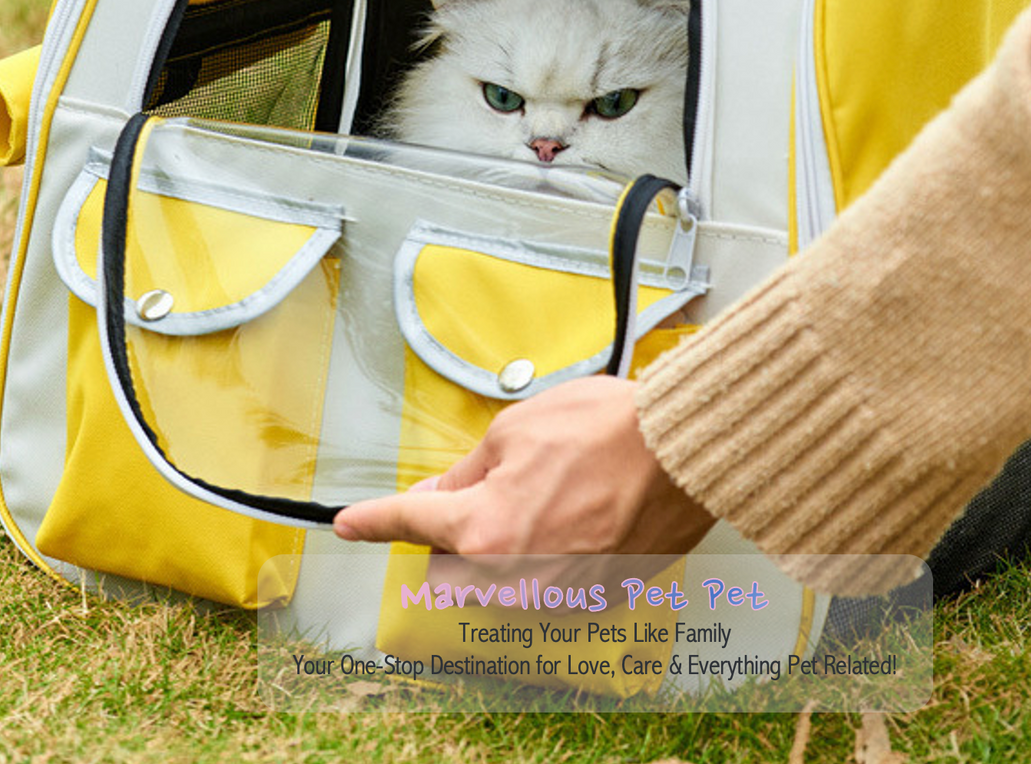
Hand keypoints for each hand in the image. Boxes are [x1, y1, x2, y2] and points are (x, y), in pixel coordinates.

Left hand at [332, 375, 713, 559]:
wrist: (682, 450)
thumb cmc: (606, 430)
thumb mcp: (515, 429)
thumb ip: (467, 470)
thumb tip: (439, 493)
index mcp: (482, 528)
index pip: (409, 523)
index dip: (374, 520)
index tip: (348, 524)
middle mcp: (513, 576)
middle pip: (453, 564)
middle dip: (459, 530)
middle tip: (493, 487)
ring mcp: (556, 596)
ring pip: (501, 580)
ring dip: (507, 546)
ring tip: (551, 497)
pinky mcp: (594, 601)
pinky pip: (550, 585)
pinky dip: (553, 557)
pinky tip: (582, 517)